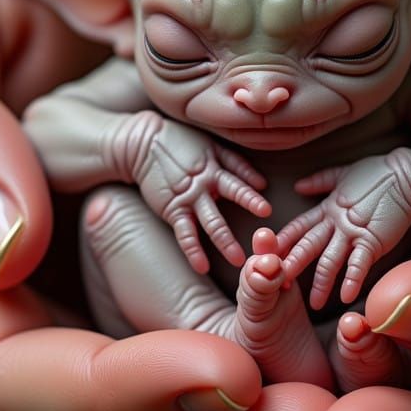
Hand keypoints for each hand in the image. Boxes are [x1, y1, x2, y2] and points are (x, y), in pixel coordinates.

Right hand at [129, 115, 270, 271]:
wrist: (142, 144)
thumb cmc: (181, 143)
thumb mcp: (210, 146)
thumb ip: (236, 163)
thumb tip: (262, 183)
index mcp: (217, 166)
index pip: (239, 179)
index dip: (252, 194)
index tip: (268, 209)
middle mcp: (206, 182)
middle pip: (231, 196)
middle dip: (248, 210)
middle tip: (264, 230)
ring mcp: (189, 197)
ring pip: (211, 221)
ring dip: (225, 241)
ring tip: (238, 261)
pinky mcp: (173, 210)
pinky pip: (185, 234)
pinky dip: (193, 251)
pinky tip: (202, 267)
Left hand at [277, 152, 410, 308]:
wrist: (408, 178)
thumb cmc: (377, 175)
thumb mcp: (342, 175)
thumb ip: (319, 182)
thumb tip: (297, 186)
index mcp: (326, 207)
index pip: (298, 227)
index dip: (282, 242)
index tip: (266, 256)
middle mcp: (335, 221)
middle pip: (307, 246)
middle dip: (291, 265)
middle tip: (276, 284)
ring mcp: (353, 231)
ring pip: (330, 260)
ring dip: (321, 283)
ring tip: (315, 304)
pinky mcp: (373, 239)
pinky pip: (360, 263)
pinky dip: (352, 280)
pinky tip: (346, 297)